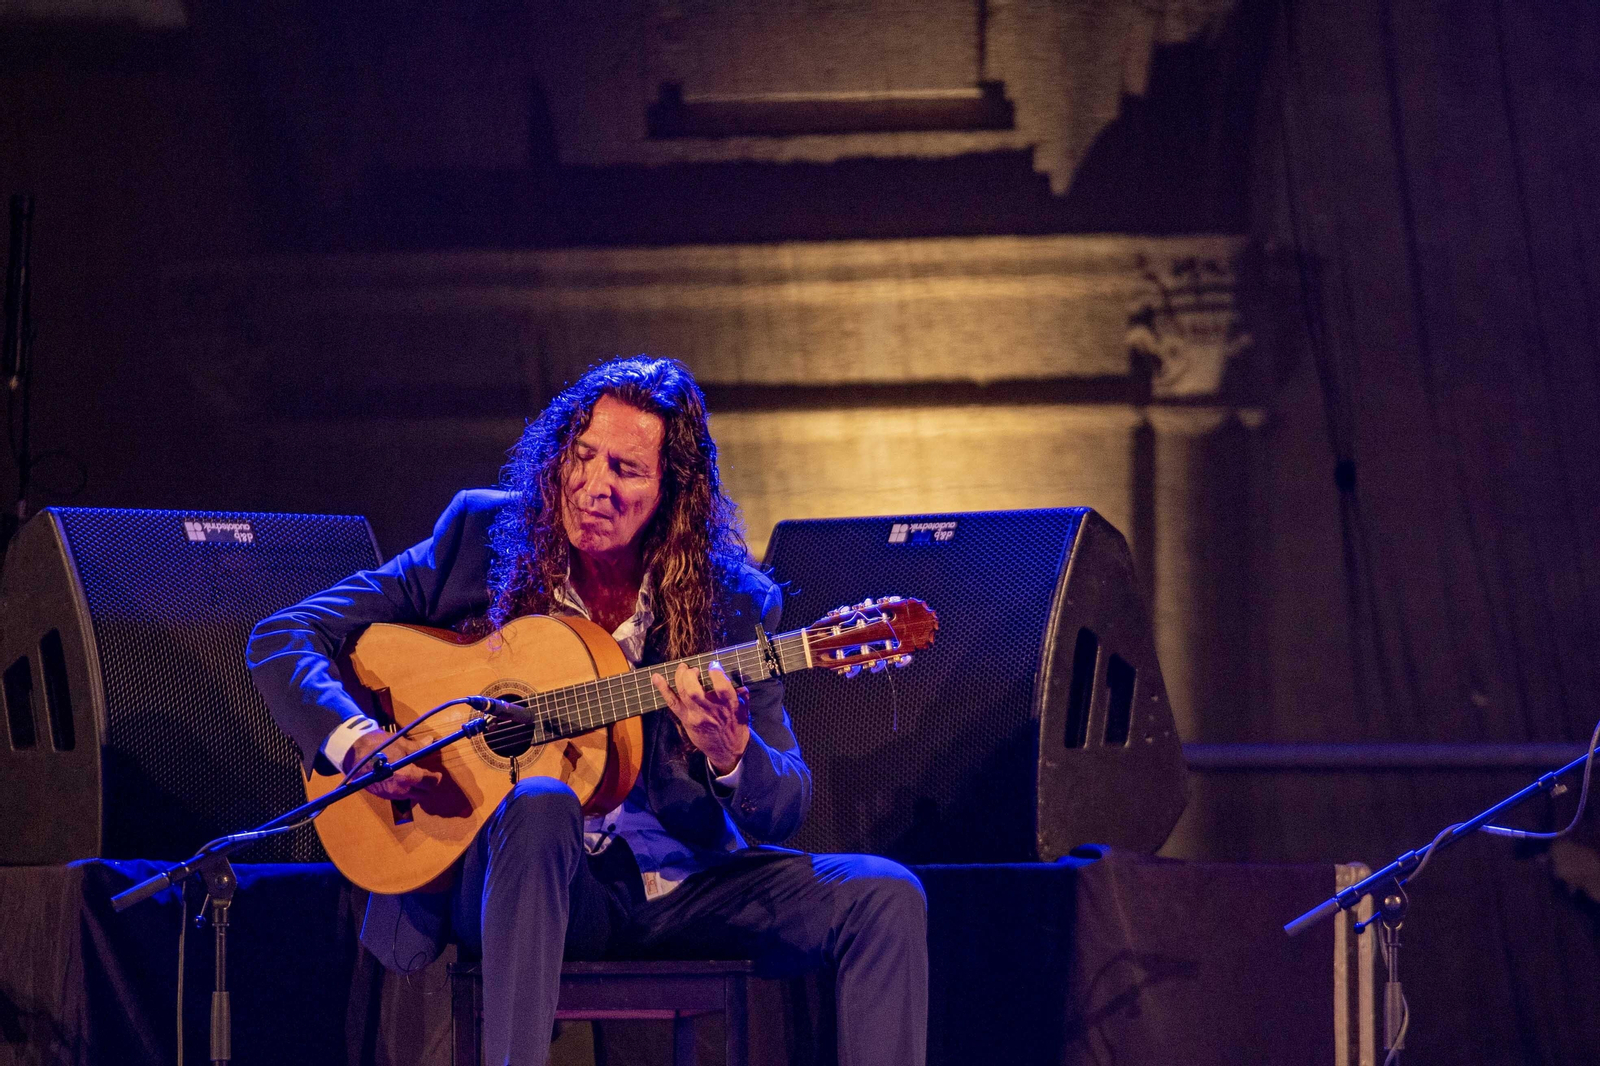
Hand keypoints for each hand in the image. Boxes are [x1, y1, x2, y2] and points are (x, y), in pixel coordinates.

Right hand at [345, 730, 441, 800]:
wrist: (353, 753)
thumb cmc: (378, 746)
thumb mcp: (401, 744)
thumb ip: (418, 748)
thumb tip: (430, 742)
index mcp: (408, 776)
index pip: (430, 782)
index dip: (436, 777)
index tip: (437, 772)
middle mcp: (400, 790)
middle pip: (424, 793)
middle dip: (427, 784)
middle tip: (427, 774)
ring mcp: (390, 795)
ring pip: (412, 797)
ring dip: (416, 789)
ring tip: (415, 777)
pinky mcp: (382, 796)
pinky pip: (400, 797)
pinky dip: (405, 791)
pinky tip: (402, 780)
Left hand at [651, 661, 749, 775]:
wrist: (727, 751)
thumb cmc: (736, 727)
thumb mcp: (744, 710)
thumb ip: (742, 695)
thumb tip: (739, 681)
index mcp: (729, 705)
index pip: (721, 687)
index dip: (716, 673)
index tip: (713, 664)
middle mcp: (711, 710)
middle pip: (694, 690)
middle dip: (690, 675)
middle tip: (694, 669)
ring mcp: (696, 716)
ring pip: (683, 694)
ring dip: (679, 677)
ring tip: (682, 668)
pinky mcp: (686, 719)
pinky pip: (672, 703)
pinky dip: (663, 689)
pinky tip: (656, 677)